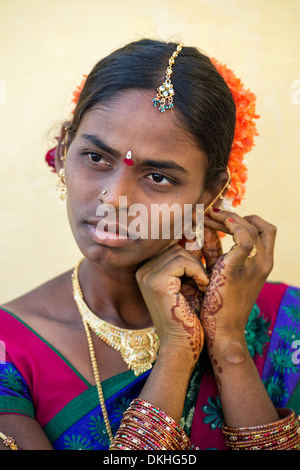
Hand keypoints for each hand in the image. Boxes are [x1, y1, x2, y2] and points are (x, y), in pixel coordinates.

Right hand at [136, 244, 208, 365]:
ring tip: (202, 284)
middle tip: (202, 280)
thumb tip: (195, 232)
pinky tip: (202, 286)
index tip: (201, 261)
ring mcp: (146, 275)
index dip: (188, 249)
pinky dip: (198, 272)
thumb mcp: (186, 281)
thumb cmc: (188, 315)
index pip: (169, 244)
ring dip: (198, 267)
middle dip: (194, 260)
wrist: (182, 345)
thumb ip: (186, 260)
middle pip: (174, 246)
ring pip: (179, 252)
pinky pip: (182, 261)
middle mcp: (142, 270)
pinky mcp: (156, 282)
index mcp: (146, 269)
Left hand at [201, 209, 275, 348]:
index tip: (224, 218)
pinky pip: (243, 237)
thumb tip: (204, 230)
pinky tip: (213, 222)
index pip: (265, 231)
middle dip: (236, 216)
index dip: (247, 220)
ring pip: (251, 227)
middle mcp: (263, 263)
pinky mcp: (239, 267)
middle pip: (260, 226)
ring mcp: (255, 265)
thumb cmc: (217, 303)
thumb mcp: (219, 271)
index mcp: (262, 264)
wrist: (221, 329)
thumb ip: (216, 252)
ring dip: (228, 217)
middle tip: (213, 213)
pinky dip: (230, 226)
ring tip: (208, 215)